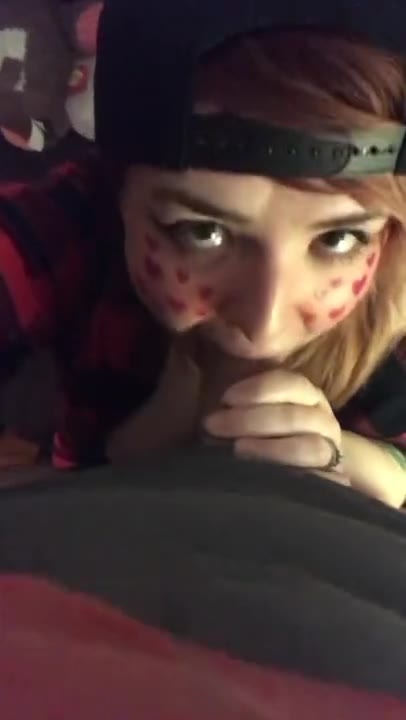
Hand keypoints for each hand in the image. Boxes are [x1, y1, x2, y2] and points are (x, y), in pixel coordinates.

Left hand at [203, 369, 348, 483]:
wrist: (291, 472)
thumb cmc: (251, 434)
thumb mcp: (242, 410)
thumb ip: (232, 400)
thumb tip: (206, 394)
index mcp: (304, 395)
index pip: (290, 384)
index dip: (258, 389)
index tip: (226, 399)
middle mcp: (322, 419)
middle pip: (294, 416)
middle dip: (251, 420)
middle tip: (213, 426)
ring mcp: (328, 449)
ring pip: (310, 447)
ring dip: (270, 449)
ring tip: (237, 450)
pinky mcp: (328, 479)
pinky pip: (318, 478)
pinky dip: (291, 475)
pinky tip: (264, 477)